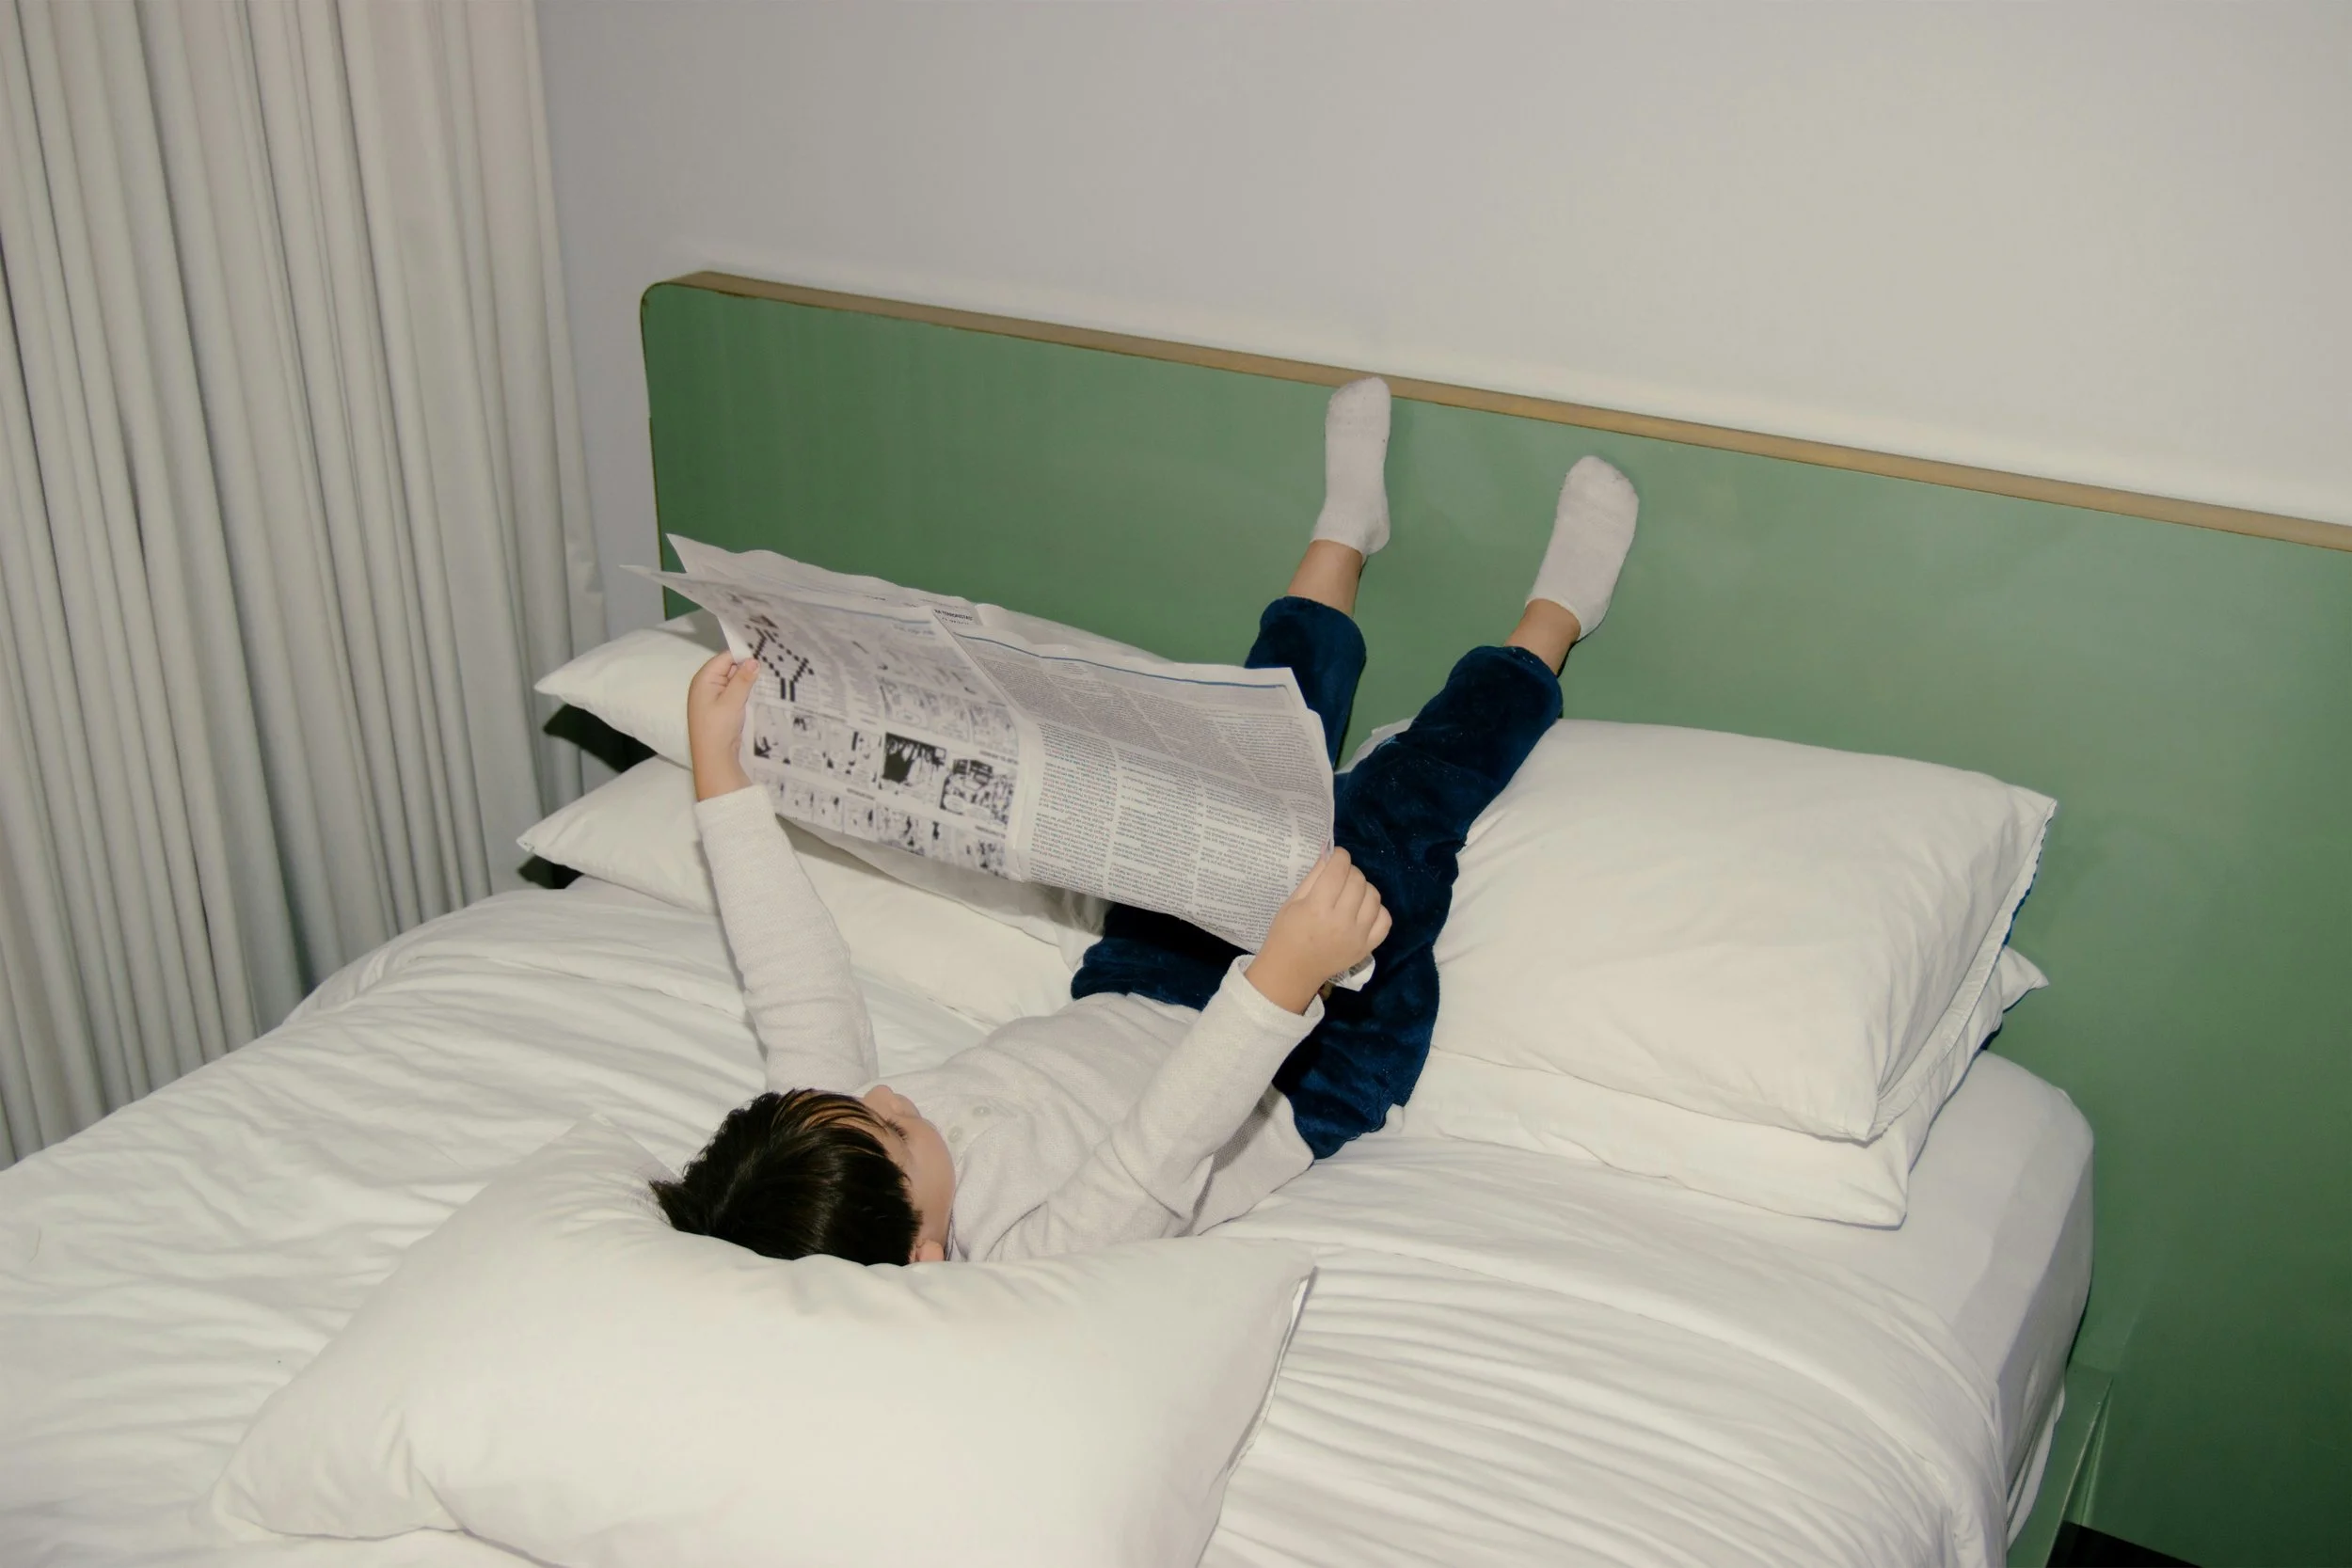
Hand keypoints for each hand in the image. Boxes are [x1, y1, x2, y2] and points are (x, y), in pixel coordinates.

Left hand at [687, 652, 758, 800]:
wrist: (713, 759)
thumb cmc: (718, 728)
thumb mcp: (732, 701)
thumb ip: (743, 679)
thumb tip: (754, 660)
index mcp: (703, 679)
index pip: (724, 658)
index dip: (743, 655)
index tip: (764, 653)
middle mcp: (706, 686)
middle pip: (729, 668)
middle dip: (747, 667)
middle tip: (771, 664)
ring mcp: (713, 698)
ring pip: (734, 682)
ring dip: (747, 681)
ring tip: (769, 676)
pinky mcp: (721, 709)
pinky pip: (734, 694)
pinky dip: (745, 692)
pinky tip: (759, 692)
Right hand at [1245, 848, 1391, 1014]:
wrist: (1293, 971)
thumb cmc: (1286, 934)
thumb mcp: (1292, 902)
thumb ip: (1313, 877)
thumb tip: (1330, 854)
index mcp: (1317, 908)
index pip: (1338, 870)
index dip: (1339, 856)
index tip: (1336, 856)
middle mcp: (1341, 921)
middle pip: (1358, 880)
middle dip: (1350, 871)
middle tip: (1340, 876)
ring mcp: (1358, 936)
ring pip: (1374, 896)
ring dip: (1364, 888)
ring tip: (1351, 893)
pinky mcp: (1367, 947)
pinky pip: (1385, 920)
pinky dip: (1377, 910)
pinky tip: (1363, 910)